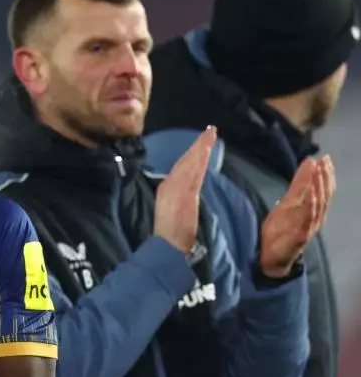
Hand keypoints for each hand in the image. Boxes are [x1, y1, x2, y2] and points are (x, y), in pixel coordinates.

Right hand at [154, 126, 216, 253]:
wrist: (168, 245)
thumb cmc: (170, 235)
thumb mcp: (172, 213)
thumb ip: (179, 200)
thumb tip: (187, 192)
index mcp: (166, 190)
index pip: (181, 168)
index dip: (192, 154)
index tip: (202, 143)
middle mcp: (169, 185)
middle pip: (186, 162)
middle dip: (198, 146)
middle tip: (210, 131)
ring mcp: (177, 188)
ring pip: (191, 164)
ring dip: (201, 148)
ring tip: (210, 135)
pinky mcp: (185, 193)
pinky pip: (194, 172)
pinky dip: (199, 159)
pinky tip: (205, 150)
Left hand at [260, 156, 333, 277]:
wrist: (270, 256)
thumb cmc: (281, 230)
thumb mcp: (287, 203)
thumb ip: (298, 185)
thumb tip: (308, 163)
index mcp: (313, 210)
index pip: (324, 189)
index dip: (326, 175)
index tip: (326, 159)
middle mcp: (315, 217)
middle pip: (324, 195)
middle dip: (325, 178)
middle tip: (325, 162)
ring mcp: (309, 227)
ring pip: (319, 205)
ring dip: (319, 188)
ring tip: (319, 172)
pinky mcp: (301, 235)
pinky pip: (308, 219)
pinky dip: (311, 205)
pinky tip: (312, 194)